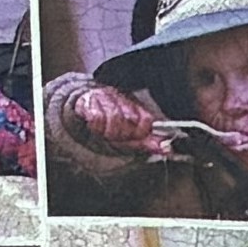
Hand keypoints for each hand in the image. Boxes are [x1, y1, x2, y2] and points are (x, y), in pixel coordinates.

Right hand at [56, 80, 171, 163]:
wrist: (81, 108)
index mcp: (134, 105)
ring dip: (109, 132)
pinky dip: (96, 127)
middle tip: (116, 135)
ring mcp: (103, 97)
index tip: (133, 137)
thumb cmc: (109, 123)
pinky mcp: (86, 101)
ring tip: (105, 132)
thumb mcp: (130, 135)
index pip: (146, 120)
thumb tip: (166, 149)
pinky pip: (96, 118)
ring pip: (114, 119)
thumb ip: (147, 143)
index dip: (141, 133)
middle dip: (123, 135)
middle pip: (130, 120)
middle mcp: (121, 97)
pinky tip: (95, 126)